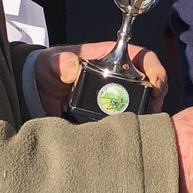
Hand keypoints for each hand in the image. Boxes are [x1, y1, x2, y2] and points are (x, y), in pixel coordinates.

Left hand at [34, 42, 166, 115]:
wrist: (36, 89)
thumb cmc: (49, 68)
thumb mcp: (52, 61)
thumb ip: (61, 62)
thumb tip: (73, 67)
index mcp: (110, 58)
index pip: (142, 57)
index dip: (155, 68)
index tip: (156, 83)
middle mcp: (118, 77)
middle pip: (150, 83)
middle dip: (157, 96)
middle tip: (153, 109)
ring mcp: (115, 98)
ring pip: (142, 103)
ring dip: (148, 113)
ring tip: (144, 123)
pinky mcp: (108, 116)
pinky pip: (126, 121)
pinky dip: (132, 127)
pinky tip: (128, 135)